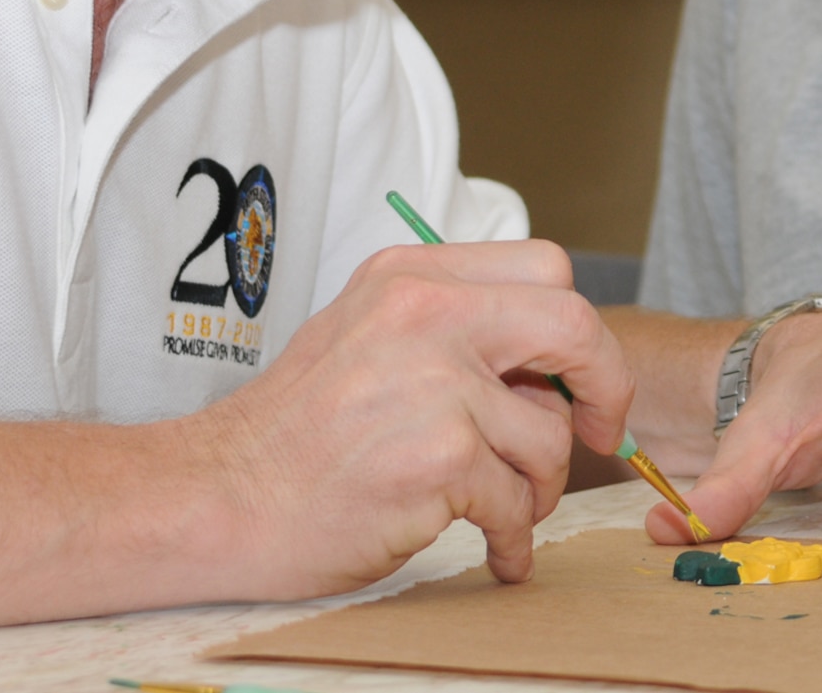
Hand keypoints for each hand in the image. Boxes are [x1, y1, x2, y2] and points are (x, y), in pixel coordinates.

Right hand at [187, 239, 632, 597]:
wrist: (213, 500)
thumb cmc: (294, 434)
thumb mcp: (368, 335)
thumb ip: (457, 329)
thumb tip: (556, 366)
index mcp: (412, 276)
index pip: (546, 269)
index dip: (578, 328)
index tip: (579, 375)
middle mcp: (426, 313)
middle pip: (574, 324)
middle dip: (607, 386)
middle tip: (601, 433)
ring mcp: (435, 384)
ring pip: (550, 433)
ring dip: (540, 484)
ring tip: (501, 508)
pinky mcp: (439, 457)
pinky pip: (517, 501)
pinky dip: (514, 537)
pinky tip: (496, 552)